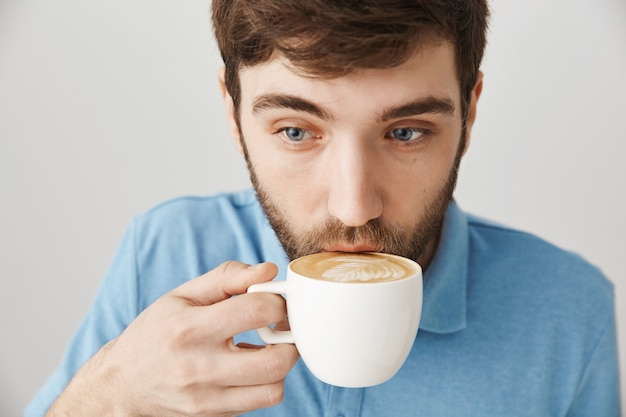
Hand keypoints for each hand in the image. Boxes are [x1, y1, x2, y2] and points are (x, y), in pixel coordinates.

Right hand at [46, 261, 299, 416]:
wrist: (123, 384)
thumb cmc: (155, 333)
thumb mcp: (183, 295)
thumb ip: (228, 277)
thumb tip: (270, 270)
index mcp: (190, 328)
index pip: (256, 311)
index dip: (277, 301)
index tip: (273, 300)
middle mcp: (198, 367)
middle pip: (276, 360)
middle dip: (290, 339)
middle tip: (280, 328)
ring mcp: (207, 398)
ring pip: (274, 388)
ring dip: (280, 365)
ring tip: (265, 349)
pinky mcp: (213, 416)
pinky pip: (259, 403)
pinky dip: (264, 384)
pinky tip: (248, 369)